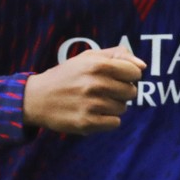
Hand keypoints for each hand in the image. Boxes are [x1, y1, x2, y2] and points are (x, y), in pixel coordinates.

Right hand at [22, 46, 145, 134]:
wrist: (37, 98)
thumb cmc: (67, 75)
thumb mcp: (88, 58)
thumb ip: (116, 56)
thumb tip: (141, 66)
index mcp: (97, 65)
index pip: (134, 72)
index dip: (130, 75)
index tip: (120, 77)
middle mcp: (95, 84)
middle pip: (131, 91)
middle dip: (123, 91)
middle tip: (107, 90)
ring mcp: (91, 105)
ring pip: (123, 108)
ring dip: (115, 105)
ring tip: (97, 101)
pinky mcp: (86, 123)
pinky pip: (115, 123)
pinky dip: (108, 119)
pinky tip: (95, 113)